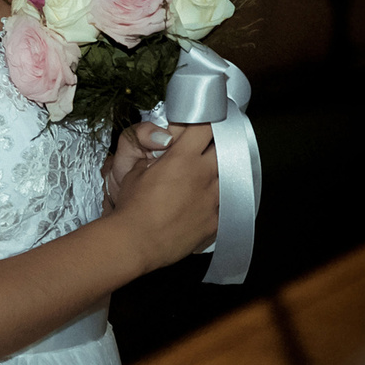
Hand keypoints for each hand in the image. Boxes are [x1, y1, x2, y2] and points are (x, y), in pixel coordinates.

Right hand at [111, 122, 218, 272]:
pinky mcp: (216, 221)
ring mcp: (214, 199)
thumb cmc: (132, 207)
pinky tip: (210, 203)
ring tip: (209, 178)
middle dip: (217, 146)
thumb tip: (161, 153)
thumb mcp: (135, 171)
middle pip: (225, 148)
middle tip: (207, 149)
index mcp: (182, 157)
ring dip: (223, 173)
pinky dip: (222, 200)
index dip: (204, 122)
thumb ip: (154, 157)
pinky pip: (229, 204)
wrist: (136, 241)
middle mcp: (204, 175)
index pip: (205, 127)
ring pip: (232, 177)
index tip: (202, 125)